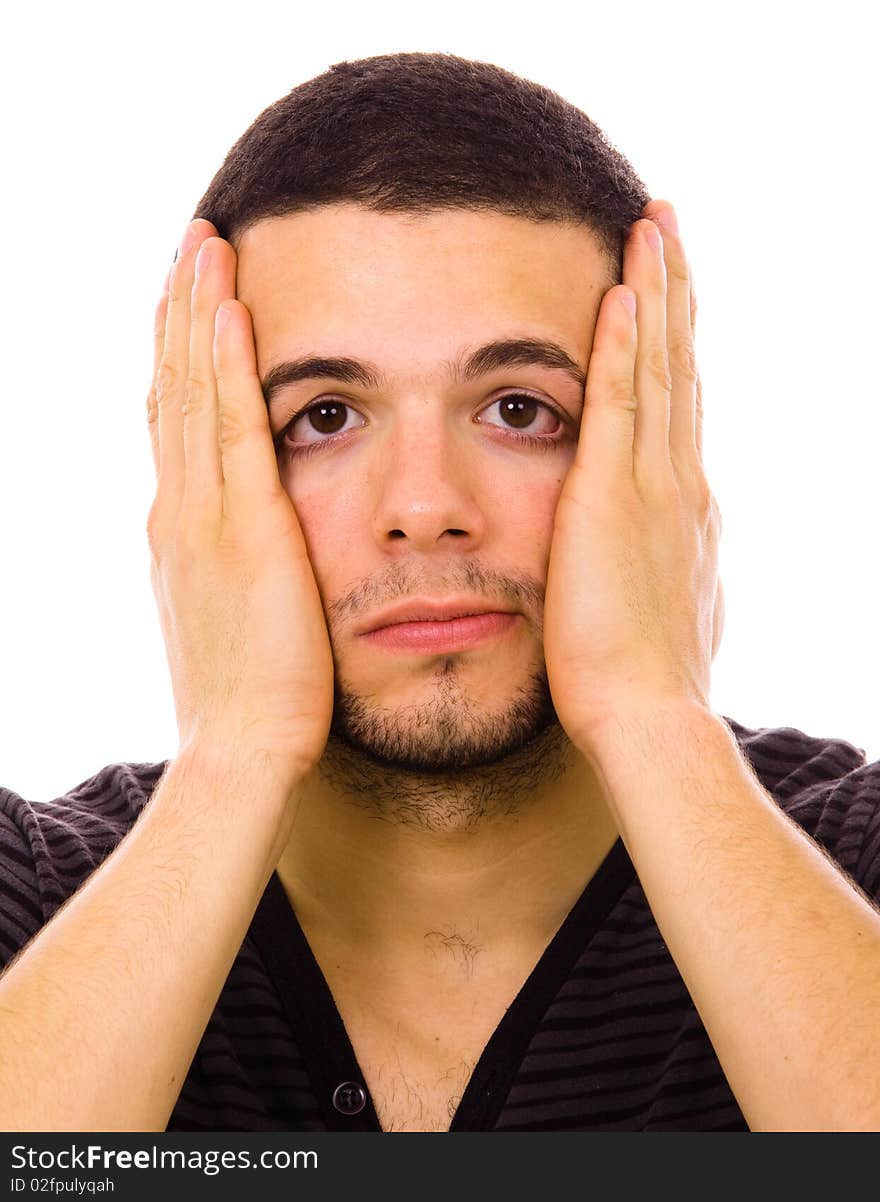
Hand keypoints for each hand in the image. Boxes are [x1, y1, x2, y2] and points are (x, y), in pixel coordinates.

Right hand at [146, 220, 333, 788]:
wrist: (240, 753)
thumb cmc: (250, 699)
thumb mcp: (232, 619)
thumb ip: (233, 570)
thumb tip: (246, 547)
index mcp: (181, 530)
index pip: (176, 422)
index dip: (179, 356)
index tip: (189, 301)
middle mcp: (180, 511)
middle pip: (176, 389)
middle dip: (181, 313)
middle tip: (192, 245)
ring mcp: (204, 517)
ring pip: (196, 394)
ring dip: (198, 316)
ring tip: (206, 247)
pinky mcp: (244, 532)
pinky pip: (235, 432)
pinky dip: (229, 368)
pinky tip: (233, 312)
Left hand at [543, 201, 723, 754]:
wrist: (650, 719)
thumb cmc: (647, 682)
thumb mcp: (666, 610)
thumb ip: (664, 570)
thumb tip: (666, 560)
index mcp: (685, 509)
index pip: (682, 408)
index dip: (679, 346)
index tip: (672, 298)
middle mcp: (679, 484)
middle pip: (680, 369)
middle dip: (674, 295)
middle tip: (668, 228)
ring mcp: (653, 487)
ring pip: (658, 369)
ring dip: (655, 295)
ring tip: (652, 228)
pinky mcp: (613, 500)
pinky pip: (621, 404)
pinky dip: (624, 346)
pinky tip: (621, 292)